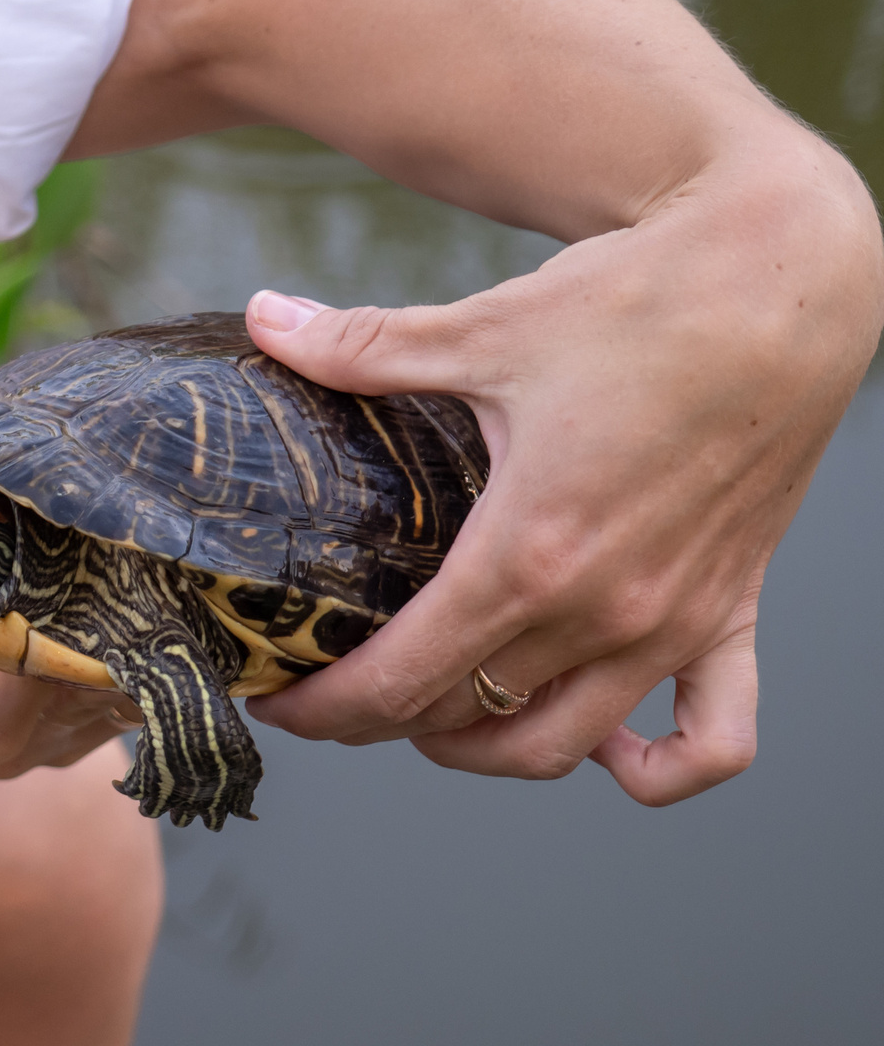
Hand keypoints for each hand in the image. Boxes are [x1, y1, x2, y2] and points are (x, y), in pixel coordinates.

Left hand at [244, 120, 881, 805]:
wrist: (785, 278)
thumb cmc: (639, 301)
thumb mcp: (482, 328)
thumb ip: (360, 345)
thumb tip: (260, 318)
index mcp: (526, 553)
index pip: (398, 683)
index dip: (322, 710)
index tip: (278, 702)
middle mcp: (602, 610)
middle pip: (462, 722)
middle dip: (378, 722)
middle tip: (333, 692)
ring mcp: (673, 621)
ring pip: (559, 747)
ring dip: (483, 749)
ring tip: (430, 714)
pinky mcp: (732, 611)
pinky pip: (713, 737)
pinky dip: (656, 767)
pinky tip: (604, 751)